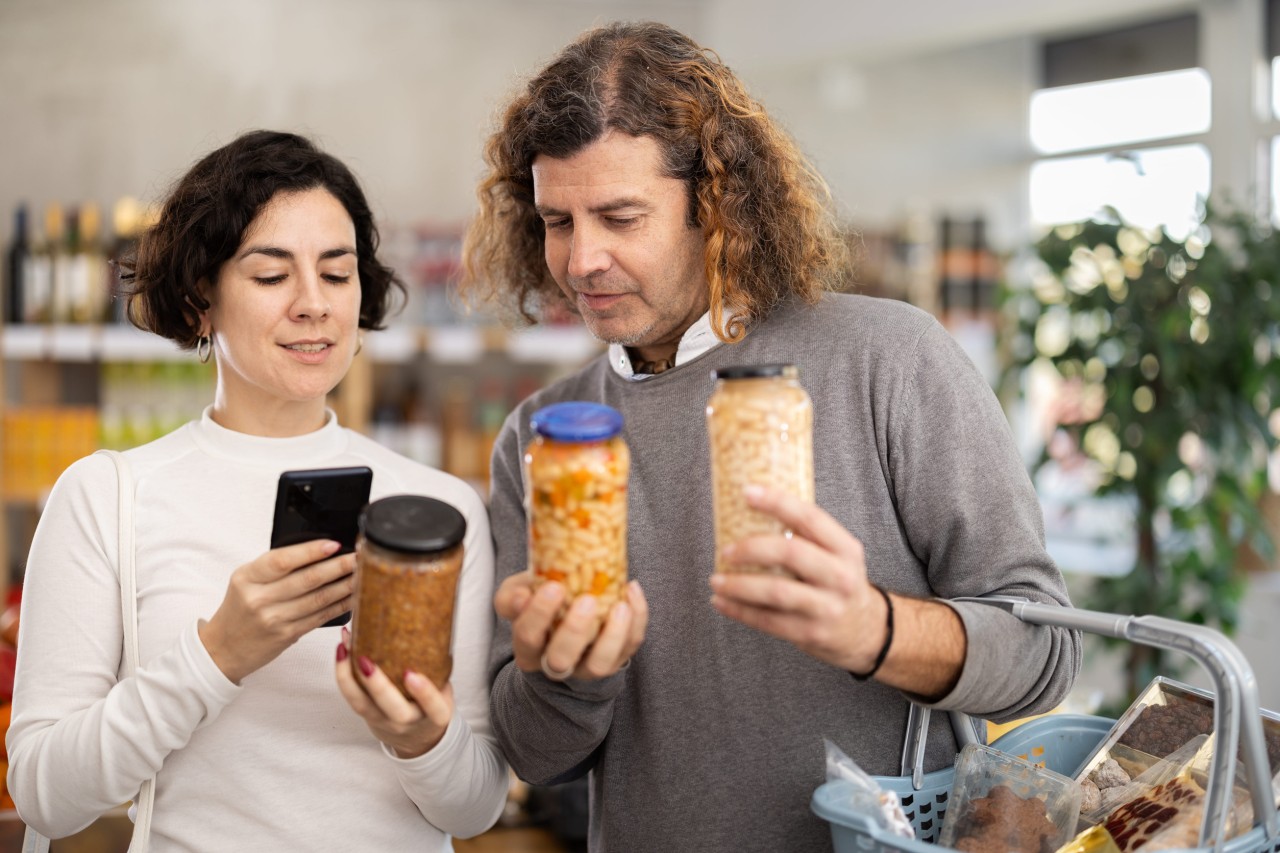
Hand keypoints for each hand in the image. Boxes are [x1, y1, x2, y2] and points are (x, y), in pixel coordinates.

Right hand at [199, 539, 355, 683]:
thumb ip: (274, 567)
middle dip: (339, 566)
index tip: (334, 544)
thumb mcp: (246, 581)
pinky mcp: (287, 635)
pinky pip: (320, 616)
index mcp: (247, 578)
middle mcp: (259, 598)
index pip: (282, 560)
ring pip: (319, 598)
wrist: (222, 648)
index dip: (310, 551)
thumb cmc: (238, 609)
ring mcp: (274, 619)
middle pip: (307, 579)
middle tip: (360, 556)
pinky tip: (354, 596)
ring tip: (363, 573)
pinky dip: (340, 605)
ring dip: (346, 585)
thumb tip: (318, 551)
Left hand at [335, 627, 451, 758]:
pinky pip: (352, 699)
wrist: (418, 738)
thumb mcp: (444, 691)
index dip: (424, 693)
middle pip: (393, 710)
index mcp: (436, 716)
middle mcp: (409, 722)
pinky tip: (342, 651)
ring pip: (363, 705)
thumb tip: (429, 626)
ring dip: (349, 676)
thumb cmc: (431, 706)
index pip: (433, 707)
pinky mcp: (367, 716)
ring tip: (343, 648)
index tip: (412, 675)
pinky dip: (343, 674)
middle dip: (377, 686)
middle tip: (366, 661)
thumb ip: (438, 669)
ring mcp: (385, 721)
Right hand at [495, 573, 647, 681]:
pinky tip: (632, 590)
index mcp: (528, 647)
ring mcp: (588, 665)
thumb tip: (522, 597)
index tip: (553, 587)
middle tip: (587, 599)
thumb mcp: (518, 594)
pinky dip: (637, 618)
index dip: (538, 615)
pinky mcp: (617, 657)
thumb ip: (512, 595)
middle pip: (561, 659)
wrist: (566, 611)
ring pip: (600, 664)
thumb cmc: (540, 600)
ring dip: (612, 636)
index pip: (527, 638)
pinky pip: (630, 645)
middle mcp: (556, 663)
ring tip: (620, 605)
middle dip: (575, 630)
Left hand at [708, 485, 886, 673]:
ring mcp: (827, 607)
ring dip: (739, 585)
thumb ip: (806, 536)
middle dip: (751, 549)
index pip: (810, 517)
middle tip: (726, 550)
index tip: (747, 492)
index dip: (778, 502)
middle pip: (790, 554)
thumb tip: (751, 507)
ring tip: (716, 579)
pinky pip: (768, 621)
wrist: (866, 630)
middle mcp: (840, 577)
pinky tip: (721, 601)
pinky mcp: (810, 633)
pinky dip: (739, 611)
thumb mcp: (837, 555)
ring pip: (776, 592)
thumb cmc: (837, 582)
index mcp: (845, 549)